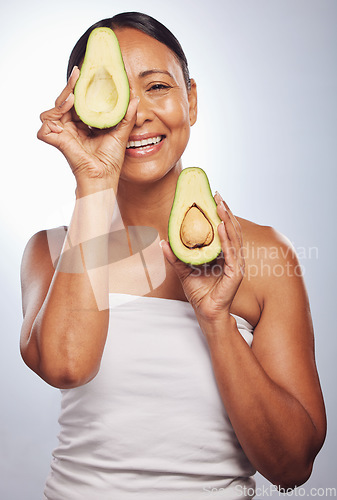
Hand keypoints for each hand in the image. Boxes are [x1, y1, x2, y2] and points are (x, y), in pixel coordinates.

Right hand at [38, 66, 137, 182]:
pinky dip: (50, 122)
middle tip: (78, 74)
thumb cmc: (110, 160)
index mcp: (83, 124)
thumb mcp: (121, 133)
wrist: (104, 177)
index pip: (77, 102)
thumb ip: (126, 115)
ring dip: (60, 101)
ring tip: (73, 98)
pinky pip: (45, 128)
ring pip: (51, 112)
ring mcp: (62, 135)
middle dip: (69, 87)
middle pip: (63, 102)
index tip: (84, 72)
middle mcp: (70, 128)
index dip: (79, 88)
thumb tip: (134, 98)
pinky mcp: (56, 142)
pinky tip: (62, 119)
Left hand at [161, 192, 244, 324]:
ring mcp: (236, 265)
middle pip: (231, 229)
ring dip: (227, 219)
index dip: (220, 214)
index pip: (224, 230)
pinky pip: (231, 253)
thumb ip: (175, 256)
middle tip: (217, 194)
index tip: (213, 198)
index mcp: (223, 255)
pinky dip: (226, 238)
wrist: (206, 313)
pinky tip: (221, 226)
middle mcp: (232, 257)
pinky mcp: (235, 274)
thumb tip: (163, 241)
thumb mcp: (184, 271)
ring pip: (234, 237)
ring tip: (220, 204)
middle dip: (225, 211)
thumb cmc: (199, 294)